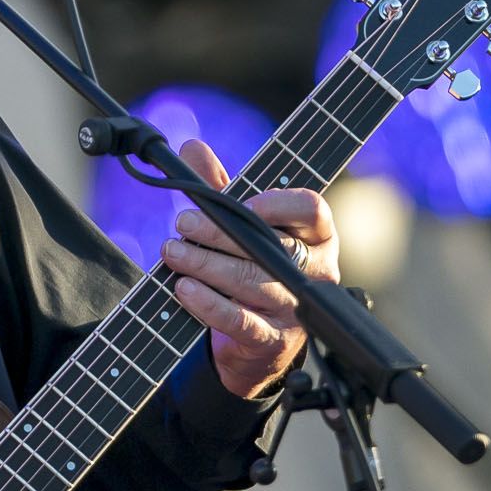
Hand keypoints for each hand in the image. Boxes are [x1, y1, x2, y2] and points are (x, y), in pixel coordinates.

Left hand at [159, 138, 340, 399]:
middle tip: (183, 222)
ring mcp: (297, 309)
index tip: (239, 203)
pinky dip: (208, 304)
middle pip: (271, 246)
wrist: (258, 343)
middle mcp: (316, 272)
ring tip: (173, 253)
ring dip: (206, 265)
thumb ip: (219, 189)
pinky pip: (241, 321)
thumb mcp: (240, 227)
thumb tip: (191, 148)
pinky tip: (184, 289)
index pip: (311, 210)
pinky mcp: (274, 340)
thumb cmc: (253, 268)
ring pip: (252, 282)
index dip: (276, 204)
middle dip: (220, 233)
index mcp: (317, 236)